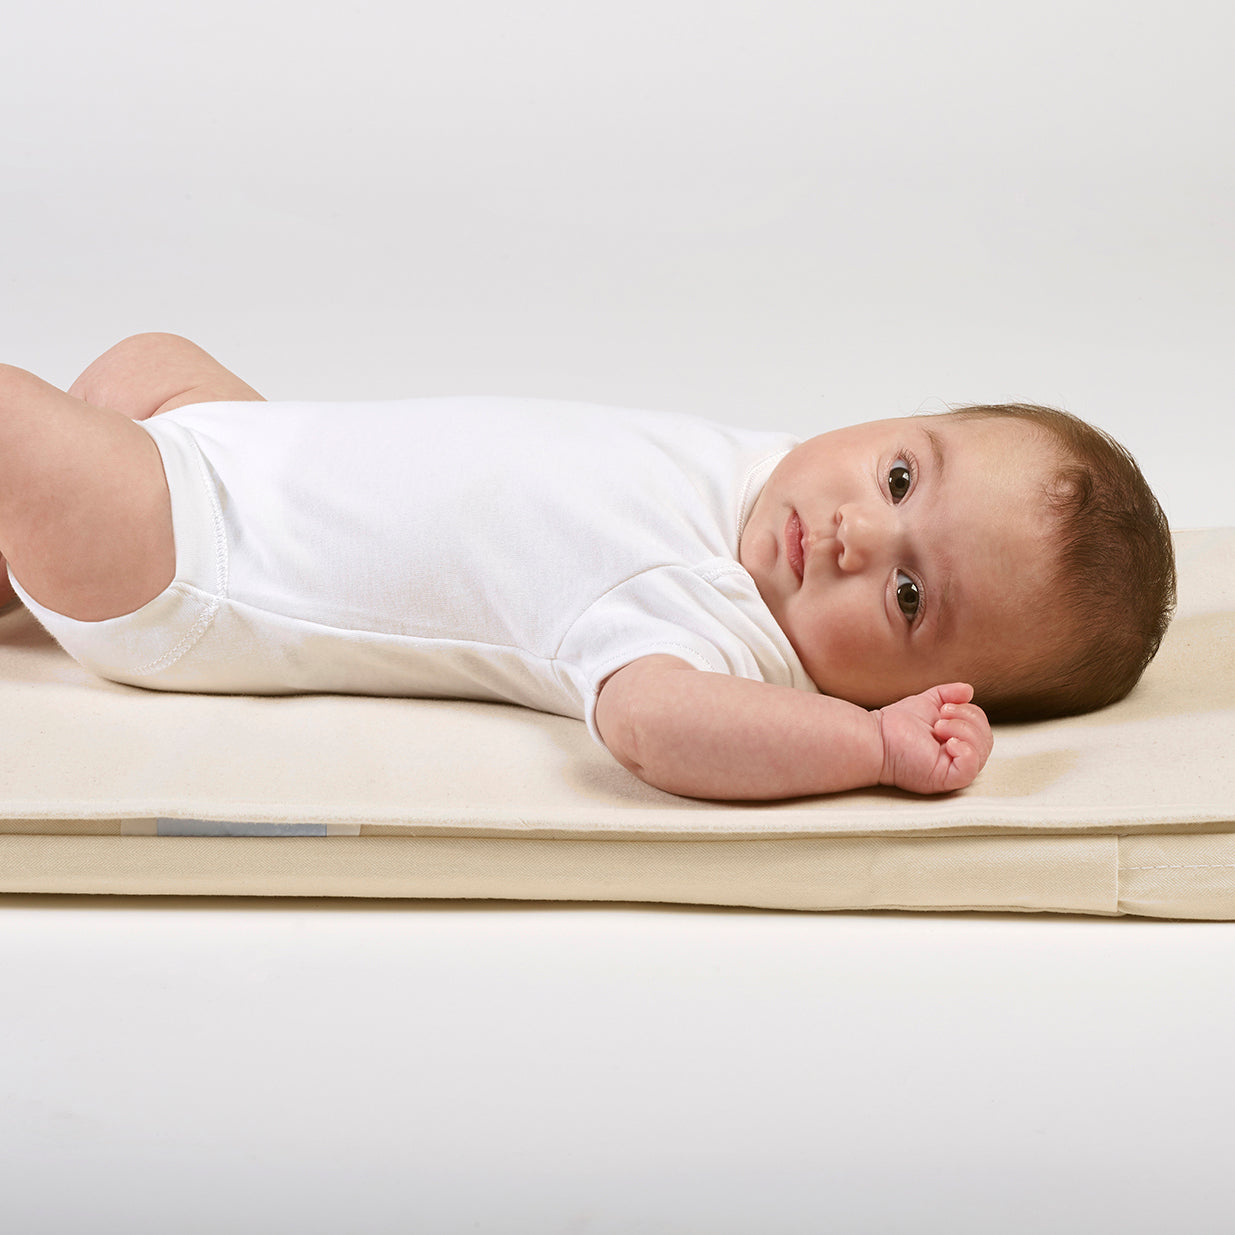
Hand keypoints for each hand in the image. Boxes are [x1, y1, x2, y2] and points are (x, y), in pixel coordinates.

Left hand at [874, 682, 992, 794]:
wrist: (877, 737)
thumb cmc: (897, 725)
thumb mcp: (928, 703)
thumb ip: (948, 694)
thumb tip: (969, 690)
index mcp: (957, 742)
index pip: (982, 729)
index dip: (970, 713)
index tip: (944, 708)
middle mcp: (957, 758)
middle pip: (986, 740)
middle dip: (967, 720)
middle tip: (940, 717)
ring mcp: (952, 770)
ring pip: (981, 752)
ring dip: (962, 731)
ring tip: (938, 727)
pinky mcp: (946, 779)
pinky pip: (970, 769)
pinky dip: (965, 751)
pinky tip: (948, 742)